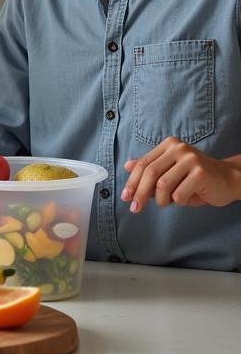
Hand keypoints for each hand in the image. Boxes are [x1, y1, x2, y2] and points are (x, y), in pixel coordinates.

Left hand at [122, 136, 240, 212]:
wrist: (229, 180)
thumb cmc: (196, 179)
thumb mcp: (171, 172)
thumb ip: (151, 169)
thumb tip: (127, 166)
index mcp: (168, 145)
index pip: (143, 164)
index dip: (131, 182)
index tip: (125, 197)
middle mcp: (178, 148)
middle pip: (150, 173)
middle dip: (140, 193)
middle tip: (135, 208)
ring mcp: (190, 159)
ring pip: (162, 185)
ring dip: (161, 200)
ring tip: (167, 203)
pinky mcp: (201, 173)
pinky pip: (179, 194)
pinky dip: (178, 201)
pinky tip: (184, 199)